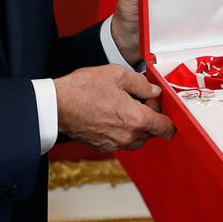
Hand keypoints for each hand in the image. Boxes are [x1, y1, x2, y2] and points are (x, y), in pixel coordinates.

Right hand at [54, 65, 174, 152]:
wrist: (56, 106)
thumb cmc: (84, 88)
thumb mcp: (117, 75)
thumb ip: (142, 84)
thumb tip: (154, 92)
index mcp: (136, 119)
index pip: (165, 128)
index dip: (166, 116)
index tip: (159, 105)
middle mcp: (128, 136)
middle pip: (152, 133)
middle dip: (150, 118)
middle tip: (138, 100)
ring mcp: (114, 144)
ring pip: (137, 139)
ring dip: (137, 126)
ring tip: (123, 107)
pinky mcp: (102, 147)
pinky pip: (121, 141)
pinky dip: (122, 131)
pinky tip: (111, 114)